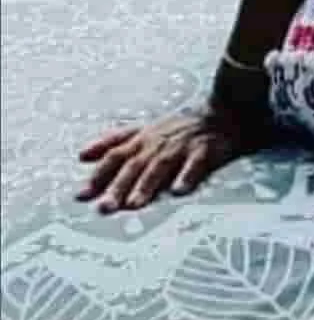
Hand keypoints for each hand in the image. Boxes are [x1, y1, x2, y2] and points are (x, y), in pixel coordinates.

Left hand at [78, 98, 269, 214]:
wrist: (225, 110)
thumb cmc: (180, 127)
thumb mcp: (145, 129)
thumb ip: (115, 141)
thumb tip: (81, 155)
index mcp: (143, 138)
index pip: (115, 155)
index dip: (98, 175)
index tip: (81, 196)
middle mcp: (159, 142)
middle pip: (135, 164)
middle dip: (118, 186)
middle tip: (105, 208)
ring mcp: (183, 145)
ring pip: (161, 165)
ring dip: (147, 184)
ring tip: (135, 204)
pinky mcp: (207, 149)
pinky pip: (196, 163)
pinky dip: (187, 176)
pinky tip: (179, 191)